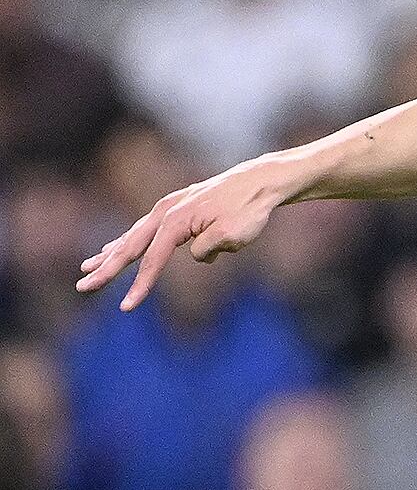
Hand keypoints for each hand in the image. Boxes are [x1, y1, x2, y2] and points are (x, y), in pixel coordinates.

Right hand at [77, 154, 303, 309]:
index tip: (126, 307)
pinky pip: (143, 229)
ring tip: (88, 267)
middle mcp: (165, 212)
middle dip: (106, 269)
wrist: (260, 181)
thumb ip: (206, 249)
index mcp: (176, 220)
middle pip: (130, 246)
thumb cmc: (249, 209)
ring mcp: (167, 208)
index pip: (152, 260)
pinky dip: (127, 241)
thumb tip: (195, 255)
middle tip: (83, 287)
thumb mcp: (232, 235)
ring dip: (110, 253)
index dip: (139, 286)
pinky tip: (113, 248)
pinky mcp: (175, 208)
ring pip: (132, 236)